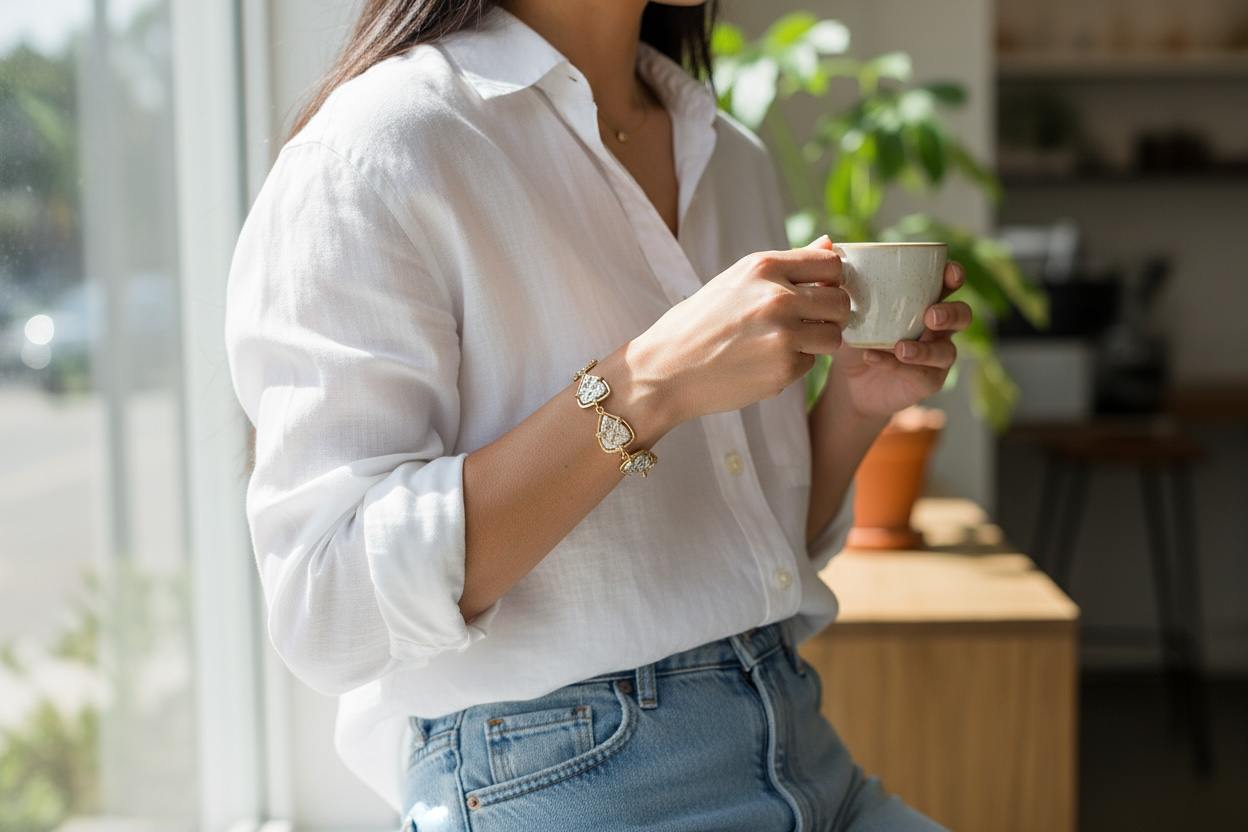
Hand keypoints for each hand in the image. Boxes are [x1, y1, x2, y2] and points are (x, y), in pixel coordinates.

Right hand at [628, 237, 849, 423]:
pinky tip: (763, 362)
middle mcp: (778, 297)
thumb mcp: (735, 281)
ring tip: (786, 343)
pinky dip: (793, 364)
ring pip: (833, 336)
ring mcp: (783, 335)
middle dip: (831, 314)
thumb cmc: (697, 323)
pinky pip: (810, 363)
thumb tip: (829, 244)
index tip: (819, 291)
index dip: (832, 280)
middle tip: (810, 322)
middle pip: (841, 302)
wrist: (665, 370)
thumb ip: (785, 266)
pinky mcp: (783, 369)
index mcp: (763, 267)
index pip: (831, 264)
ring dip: (817, 342)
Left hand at [824, 244, 971, 418]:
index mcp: (924, 300)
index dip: (954, 275)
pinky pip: (922, 374)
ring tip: (900, 347)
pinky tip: (874, 357)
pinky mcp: (928, 381)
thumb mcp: (842, 308)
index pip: (949, 283)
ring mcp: (936, 356)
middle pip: (962, 315)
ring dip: (925, 348)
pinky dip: (898, 366)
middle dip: (950, 313)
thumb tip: (827, 241)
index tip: (949, 272)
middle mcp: (937, 327)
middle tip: (930, 315)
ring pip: (946, 351)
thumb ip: (835, 279)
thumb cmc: (854, 335)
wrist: (848, 381)